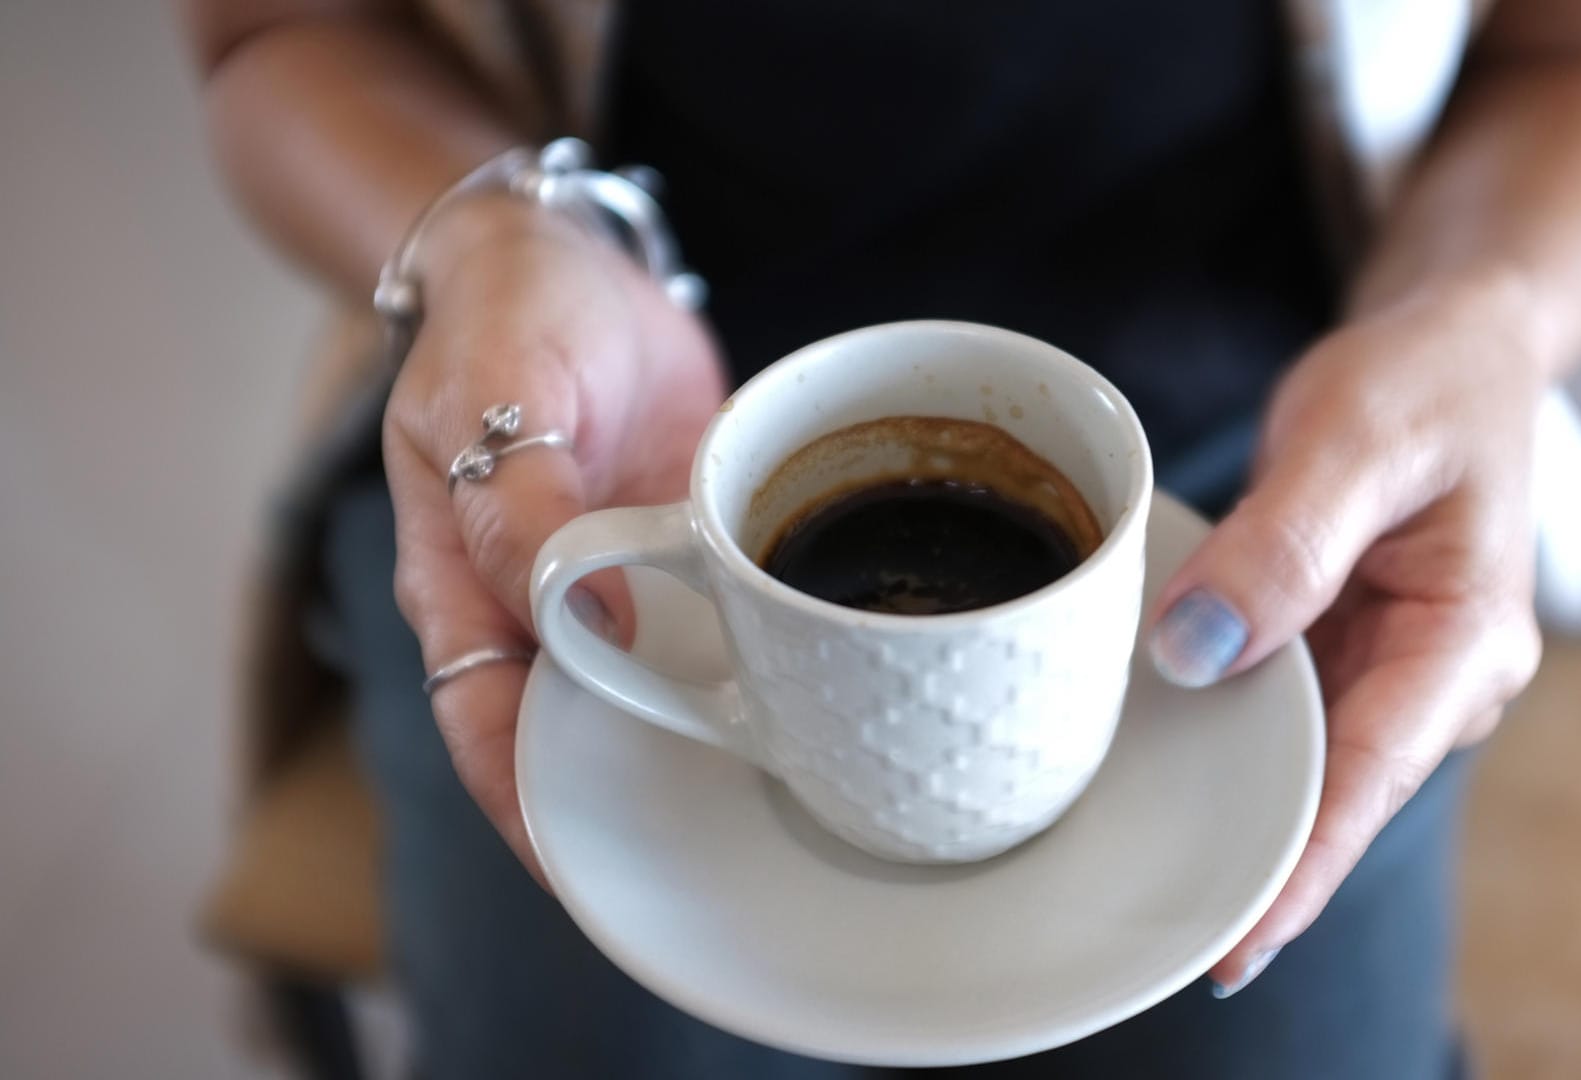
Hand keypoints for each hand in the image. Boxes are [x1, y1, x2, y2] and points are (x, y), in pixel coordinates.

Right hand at [383, 198, 726, 875]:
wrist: (573, 262)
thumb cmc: (509, 317)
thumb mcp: (496, 391)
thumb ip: (520, 501)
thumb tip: (578, 614)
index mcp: (468, 590)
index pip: (488, 731)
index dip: (531, 812)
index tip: (588, 875)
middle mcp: (545, 610)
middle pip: (584, 738)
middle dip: (643, 802)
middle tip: (726, 858)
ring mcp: (625, 588)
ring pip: (663, 698)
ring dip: (715, 746)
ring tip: (793, 804)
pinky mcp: (693, 557)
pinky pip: (726, 630)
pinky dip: (765, 668)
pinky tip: (827, 701)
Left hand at [1146, 272, 1546, 995]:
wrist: (1456, 347)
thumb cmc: (1426, 381)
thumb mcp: (1357, 437)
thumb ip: (1281, 546)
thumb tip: (1193, 653)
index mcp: (1466, 642)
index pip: (1372, 778)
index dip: (1301, 870)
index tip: (1234, 949)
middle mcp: (1438, 681)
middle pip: (1331, 793)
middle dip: (1251, 858)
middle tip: (1145, 924)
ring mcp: (1392, 674)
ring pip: (1300, 761)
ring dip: (1230, 799)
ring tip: (1132, 853)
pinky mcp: (1348, 654)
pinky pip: (1282, 712)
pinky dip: (1225, 731)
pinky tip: (1157, 759)